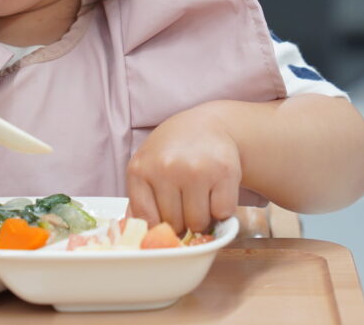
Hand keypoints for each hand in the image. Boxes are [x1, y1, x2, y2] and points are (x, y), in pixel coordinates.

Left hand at [126, 106, 240, 233]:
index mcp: (139, 170)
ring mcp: (195, 169)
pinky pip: (223, 213)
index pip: (145, 221)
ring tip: (200, 197)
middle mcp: (165, 167)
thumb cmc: (173, 152)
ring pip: (199, 222)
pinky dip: (222, 210)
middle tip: (186, 202)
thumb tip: (140, 240)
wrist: (208, 124)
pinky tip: (216, 192)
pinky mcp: (224, 171)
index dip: (158, 229)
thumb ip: (139, 201)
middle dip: (182, 221)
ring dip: (202, 218)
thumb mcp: (146, 167)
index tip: (166, 225)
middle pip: (174, 224)